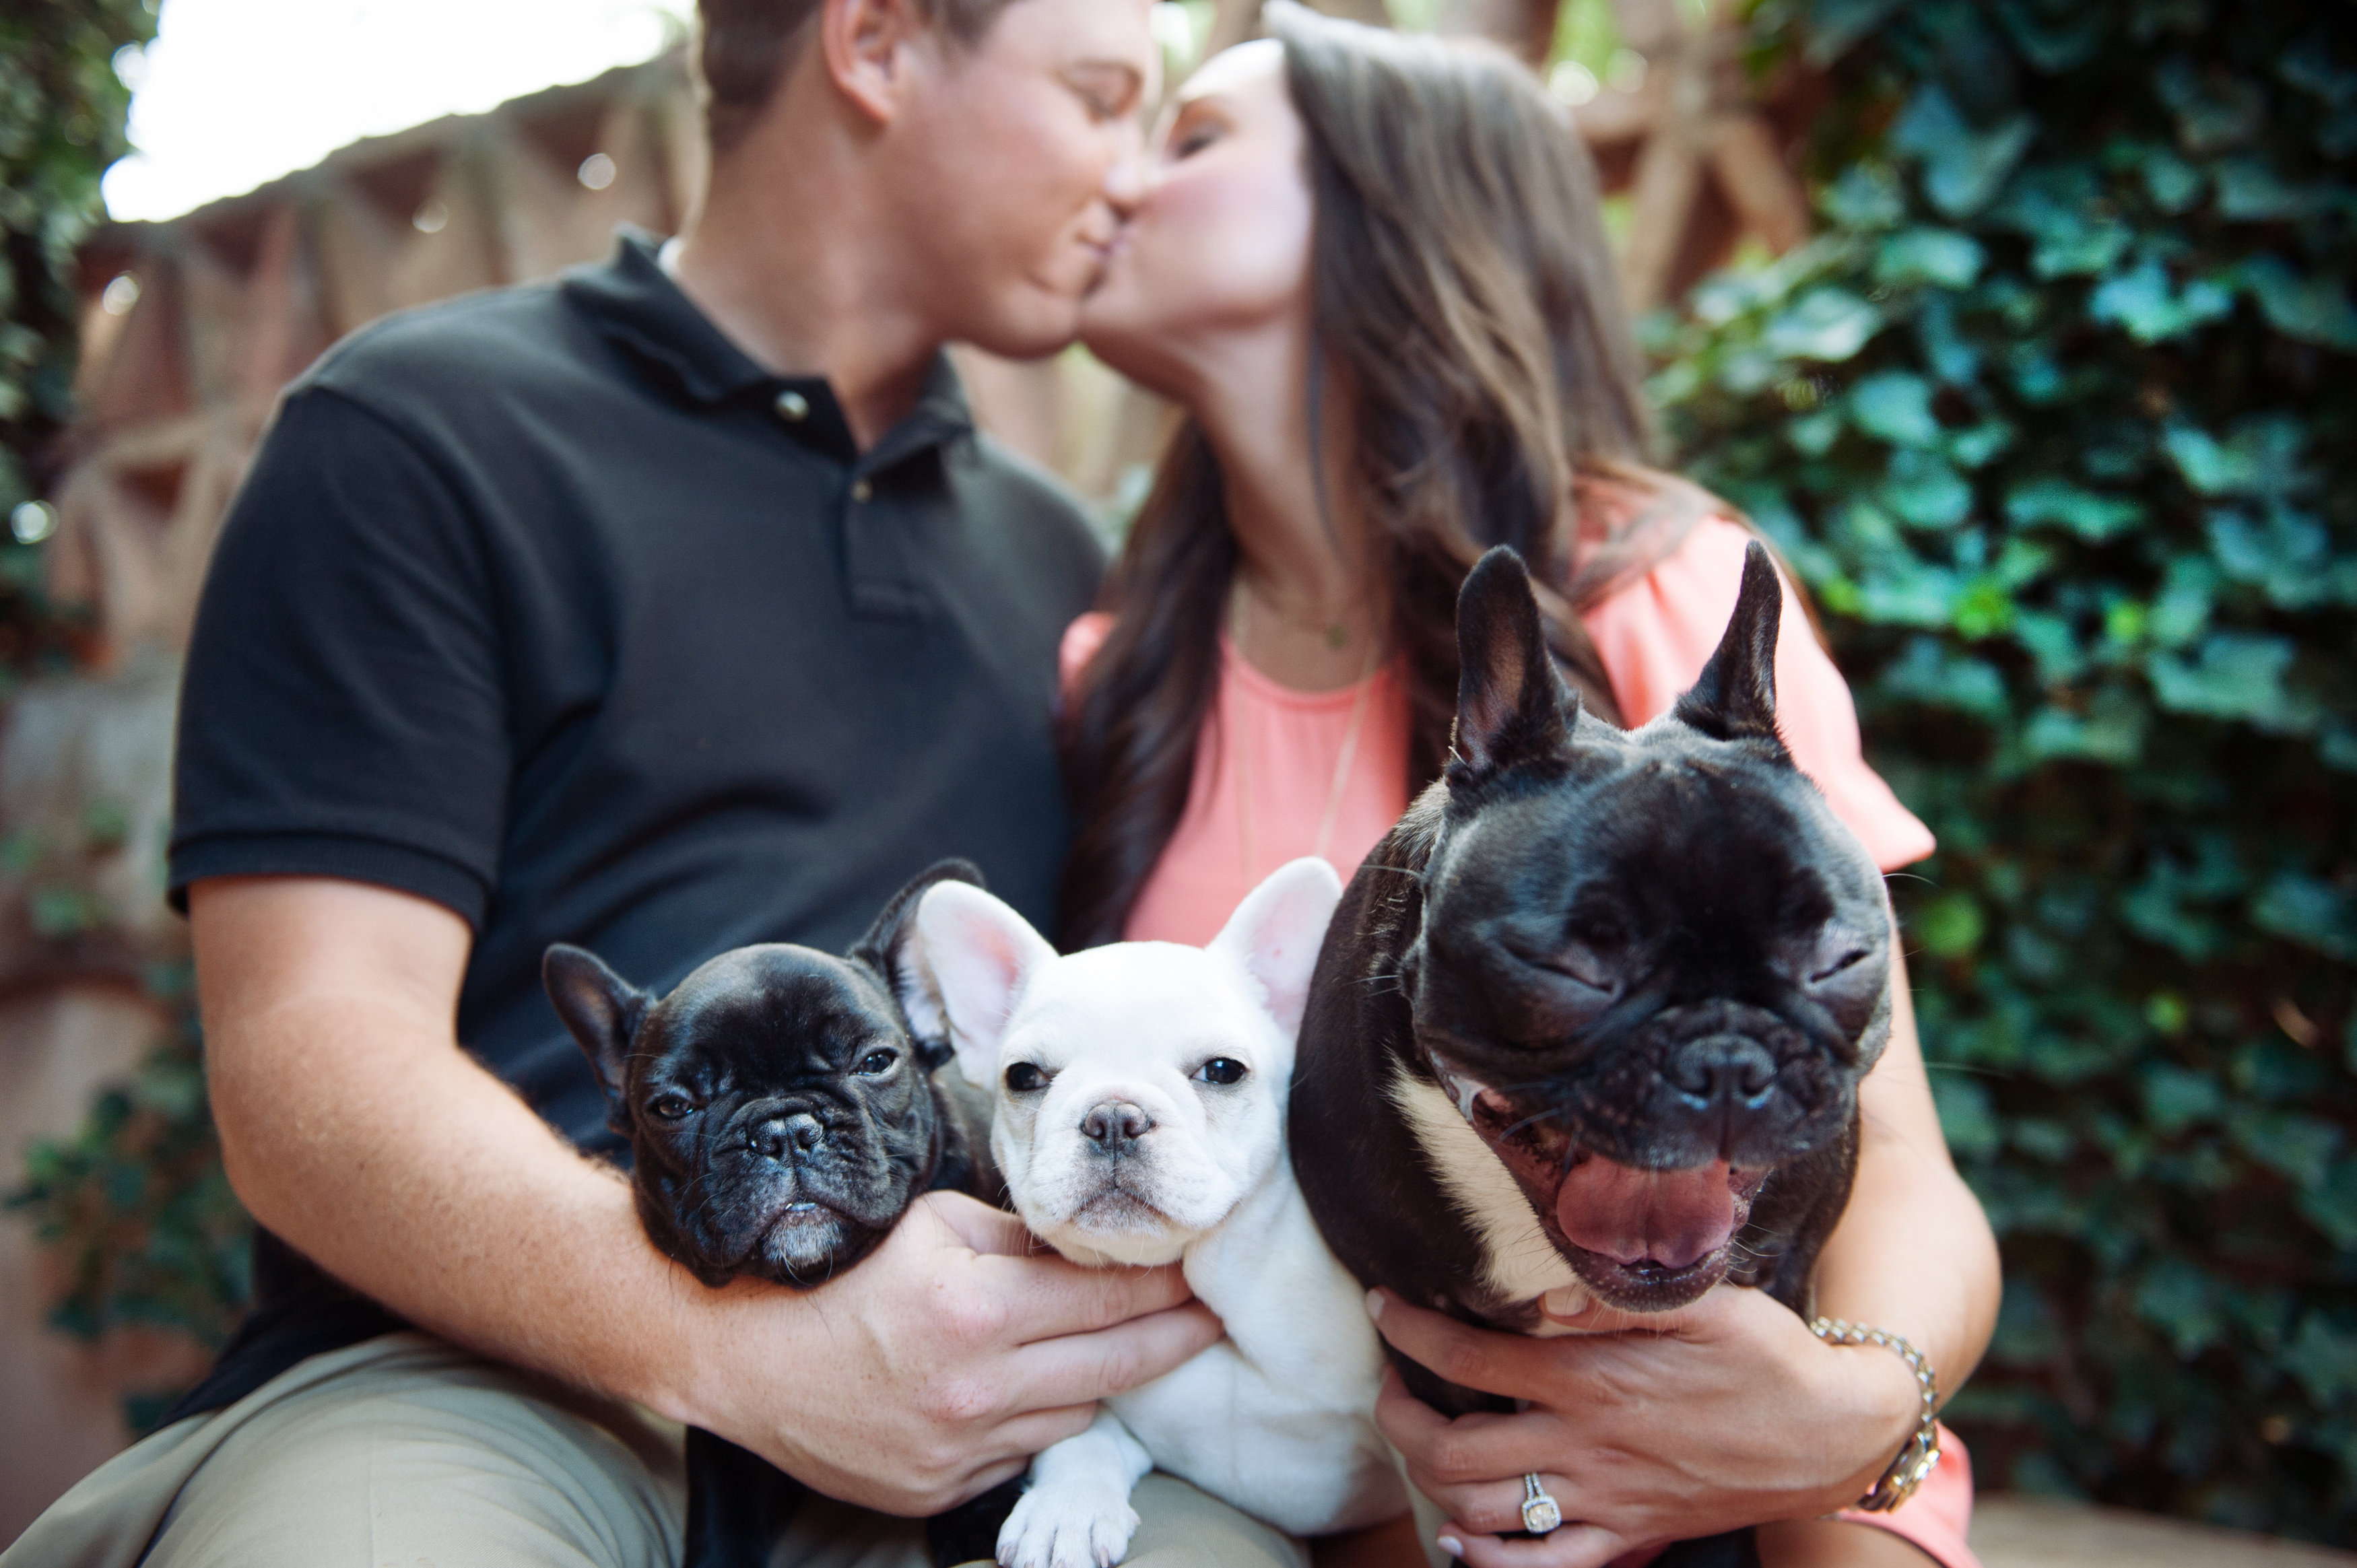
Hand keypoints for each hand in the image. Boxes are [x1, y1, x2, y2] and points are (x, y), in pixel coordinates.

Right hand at [676, 1191, 1221, 1515]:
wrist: (743, 1356)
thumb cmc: (838, 1273)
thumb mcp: (930, 1222)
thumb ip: (1017, 1236)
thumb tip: (1087, 1243)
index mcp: (977, 1310)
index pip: (1108, 1296)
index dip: (1163, 1281)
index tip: (1198, 1268)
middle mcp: (976, 1389)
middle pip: (1115, 1366)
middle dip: (1173, 1337)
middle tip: (1209, 1315)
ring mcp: (958, 1450)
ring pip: (1074, 1415)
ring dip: (1094, 1381)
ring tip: (1107, 1347)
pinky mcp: (937, 1490)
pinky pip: (1019, 1454)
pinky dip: (1031, 1421)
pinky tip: (1020, 1389)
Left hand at [1367, 1286, 1918, 1567]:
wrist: (1835, 1432)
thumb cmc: (1769, 1354)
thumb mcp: (1705, 1301)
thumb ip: (1619, 1297)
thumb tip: (1545, 1291)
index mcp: (1596, 1380)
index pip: (1470, 1358)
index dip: (1411, 1332)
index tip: (1384, 1307)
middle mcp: (1588, 1447)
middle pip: (1452, 1449)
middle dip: (1399, 1416)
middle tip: (1391, 1383)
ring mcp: (1605, 1501)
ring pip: (1481, 1512)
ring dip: (1430, 1480)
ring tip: (1419, 1441)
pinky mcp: (1629, 1535)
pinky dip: (1488, 1560)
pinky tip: (1462, 1535)